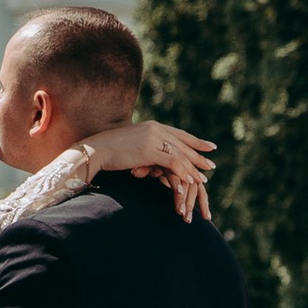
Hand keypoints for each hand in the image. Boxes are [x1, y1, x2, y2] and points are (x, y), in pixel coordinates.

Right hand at [83, 113, 214, 221]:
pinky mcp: (150, 150)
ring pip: (180, 154)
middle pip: (184, 144)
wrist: (96, 149)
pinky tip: (190, 182)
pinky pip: (172, 163)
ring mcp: (153, 139)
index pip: (180, 134)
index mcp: (153, 126)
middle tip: (212, 165)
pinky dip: (183, 173)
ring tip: (203, 179)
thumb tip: (155, 159)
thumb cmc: (110, 150)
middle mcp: (156, 129)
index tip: (210, 147)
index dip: (196, 141)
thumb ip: (147, 148)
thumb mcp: (132, 145)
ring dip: (193, 168)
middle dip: (199, 155)